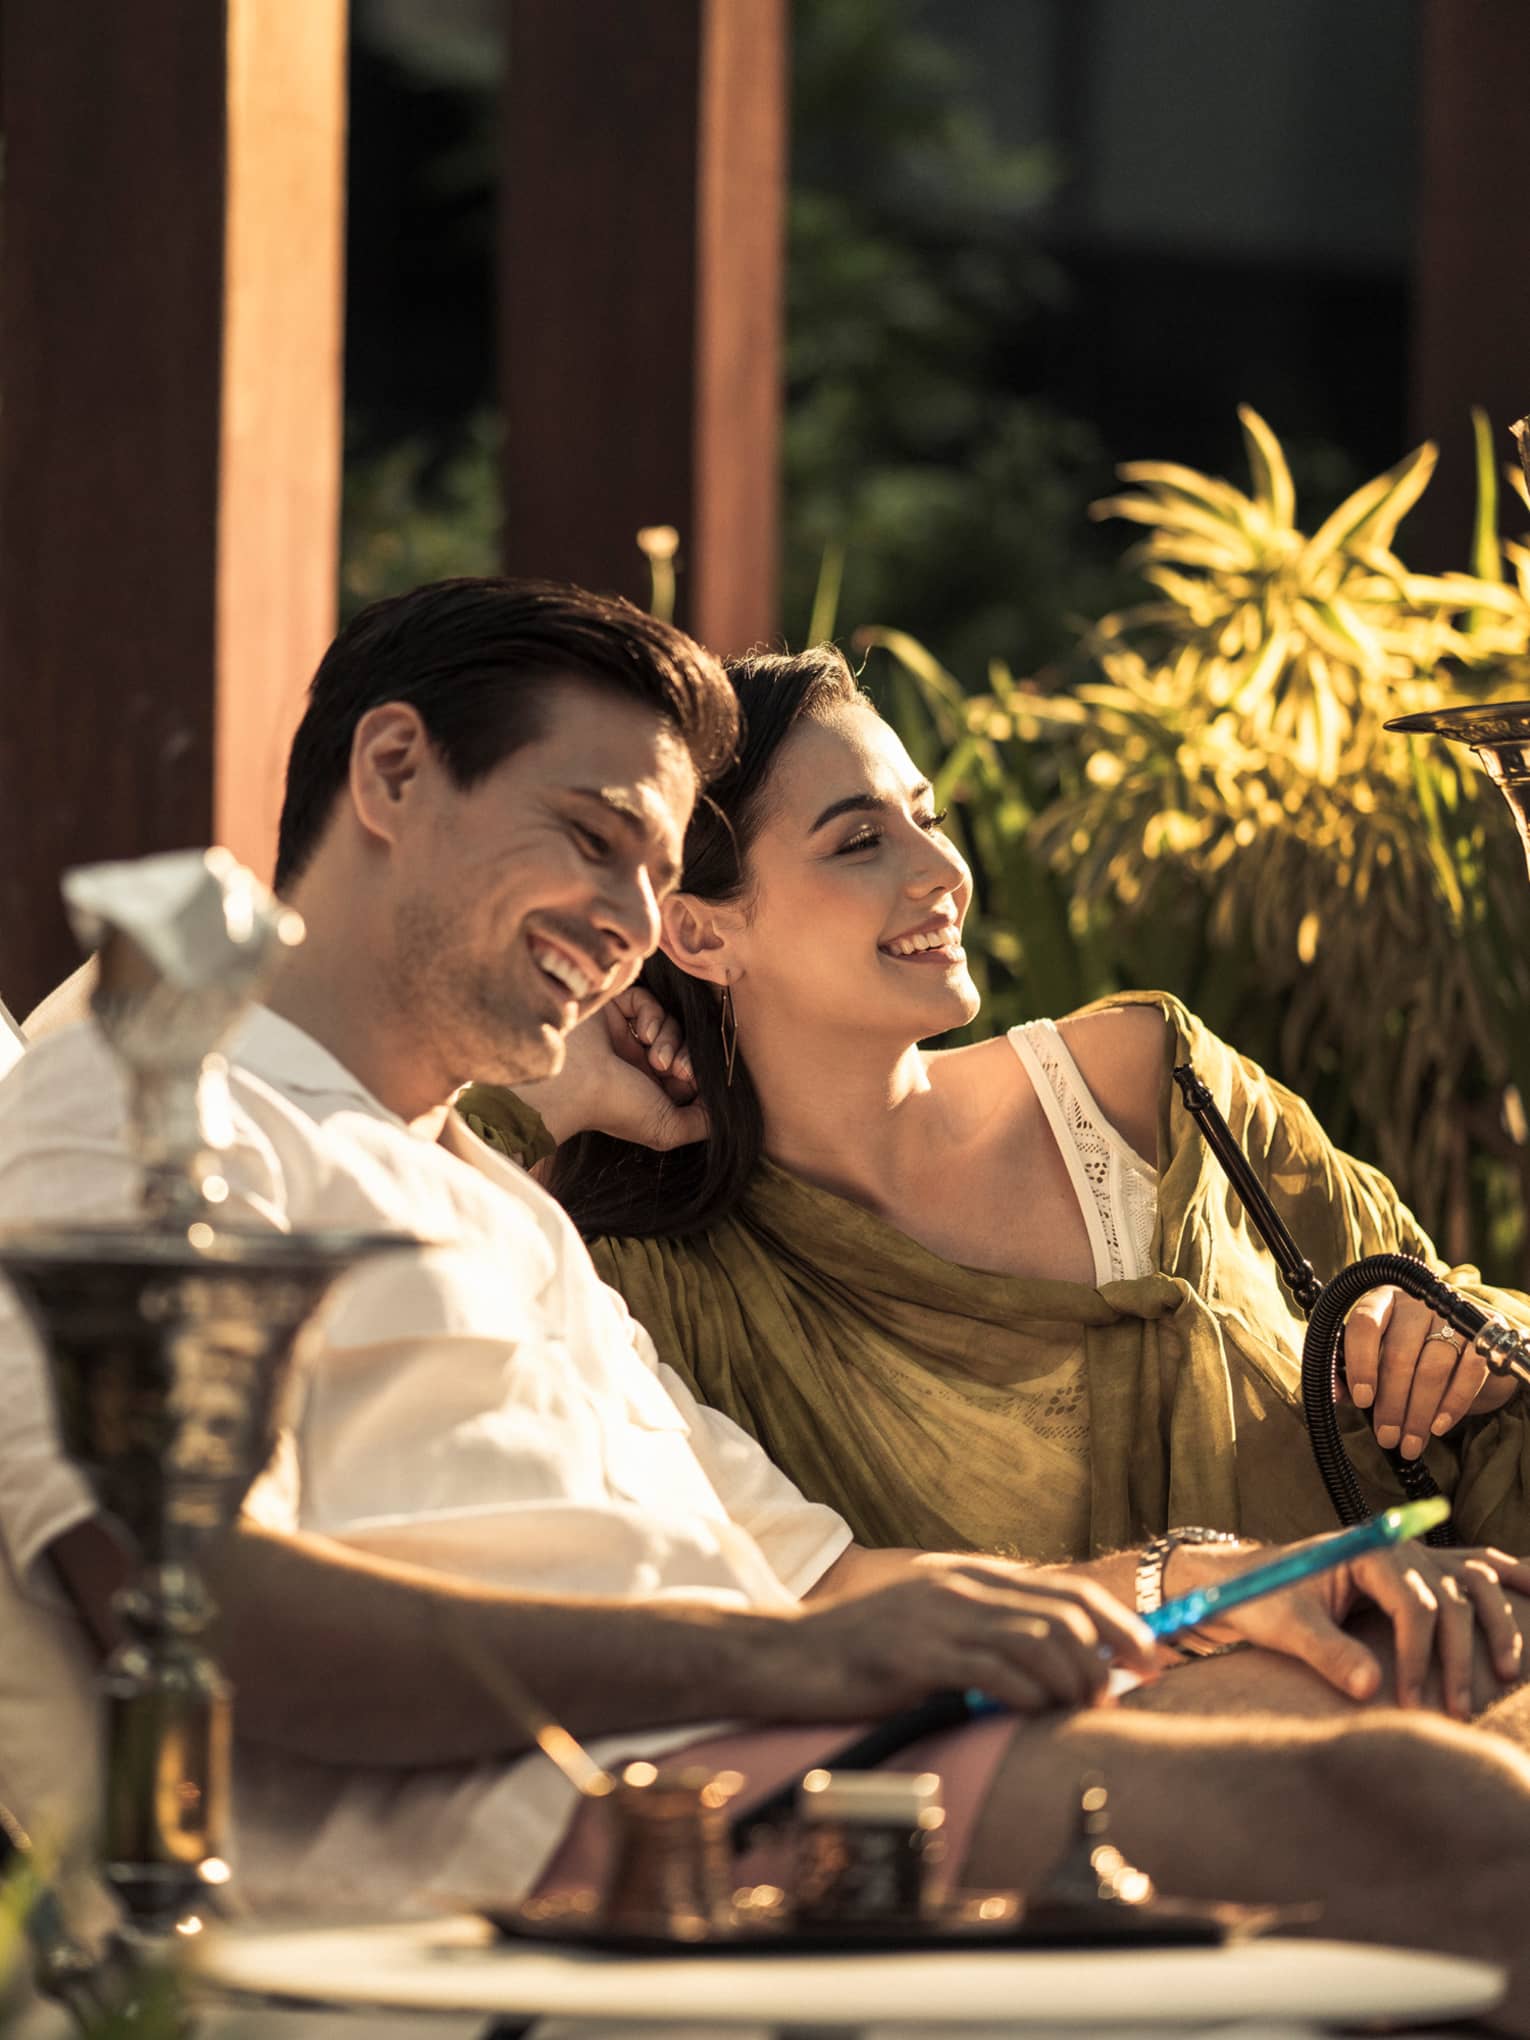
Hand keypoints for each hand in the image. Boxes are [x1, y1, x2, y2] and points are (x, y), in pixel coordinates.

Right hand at [516, 985, 705, 1150]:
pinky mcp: (612, 1008)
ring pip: (667, 1021)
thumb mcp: (667, 1129)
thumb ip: (702, 1123)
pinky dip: (652, 1014)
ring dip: (670, 1037)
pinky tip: (644, 1034)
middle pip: (681, 1042)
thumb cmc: (616, 1107)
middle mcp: (637, 1060)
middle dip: (686, 1055)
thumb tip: (728, 1114)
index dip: (697, 1071)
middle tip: (676, 1070)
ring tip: (655, 1058)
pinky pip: (645, 1000)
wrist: (573, 1083)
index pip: (687, 1068)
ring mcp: (624, 1033)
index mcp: (648, 1088)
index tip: (691, 1079)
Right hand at [775, 1555, 1157, 1721]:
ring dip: (1073, 1682)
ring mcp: (939, 1617)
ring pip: (1040, 1641)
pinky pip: (996, 1672)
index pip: (1065, 1590)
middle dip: (1111, 1654)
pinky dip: (1029, 1695)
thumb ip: (985, 1634)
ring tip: (1077, 1711)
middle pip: (1065, 1611)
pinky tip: (1032, 1713)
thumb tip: (1060, 1664)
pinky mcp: (918, 1655)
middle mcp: (960, 1586)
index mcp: (967, 1576)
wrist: (785, 1658)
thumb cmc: (859, 1654)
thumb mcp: (929, 1628)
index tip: (1151, 1657)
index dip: (1118, 1622)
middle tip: (1120, 1694)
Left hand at [1179, 1534, 1529, 1717]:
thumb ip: (1327, 1654)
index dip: (1420, 1659)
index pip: (1416, 1606)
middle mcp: (1398, 1547)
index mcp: (1368, 1550)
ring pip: (1474, 1583)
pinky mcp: (1414, 1571)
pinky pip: (1471, 1568)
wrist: (1245, 1581)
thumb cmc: (1262, 1599)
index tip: (1411, 1704)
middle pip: (1452, 1600)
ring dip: (1498, 1625)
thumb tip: (1371, 1690)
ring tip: (1509, 1673)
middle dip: (1457, 1660)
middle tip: (1456, 1713)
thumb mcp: (1285, 1627)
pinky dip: (1505, 1574)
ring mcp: (1411, 1555)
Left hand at [1342, 1284, 1517, 1459]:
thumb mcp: (1375, 1354)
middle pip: (1400, 1353)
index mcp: (1380, 1301)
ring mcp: (1451, 1315)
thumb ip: (1349, 1369)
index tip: (1361, 1399)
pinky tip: (1439, 1426)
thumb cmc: (1405, 1351)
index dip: (1361, 1361)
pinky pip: (1469, 1371)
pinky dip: (1453, 1402)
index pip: (1364, 1323)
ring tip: (1410, 1443)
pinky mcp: (1482, 1334)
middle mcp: (1415, 1303)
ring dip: (1419, 1412)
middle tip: (1386, 1438)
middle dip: (1391, 1403)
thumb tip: (1335, 1395)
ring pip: (1433, 1367)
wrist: (1461, 1346)